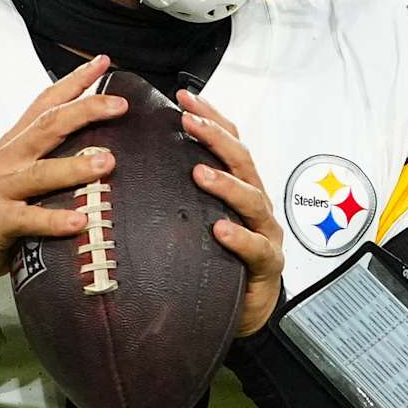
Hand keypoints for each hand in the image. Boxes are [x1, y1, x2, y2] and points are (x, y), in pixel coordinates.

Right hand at [0, 56, 127, 301]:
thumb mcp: (16, 180)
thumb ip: (46, 165)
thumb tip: (96, 156)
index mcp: (13, 146)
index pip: (44, 104)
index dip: (73, 81)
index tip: (102, 62)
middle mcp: (7, 160)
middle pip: (47, 126)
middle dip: (84, 111)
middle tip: (119, 105)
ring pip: (40, 171)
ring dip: (74, 166)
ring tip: (106, 162)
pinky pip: (27, 220)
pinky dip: (54, 220)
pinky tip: (79, 222)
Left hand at [179, 89, 283, 336]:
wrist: (246, 310)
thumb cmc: (220, 263)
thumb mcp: (198, 222)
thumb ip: (181, 196)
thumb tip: (140, 166)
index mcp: (241, 188)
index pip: (230, 143)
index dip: (211, 118)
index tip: (183, 97)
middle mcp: (257, 204)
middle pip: (243, 161)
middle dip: (216, 138)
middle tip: (189, 121)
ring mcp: (266, 232)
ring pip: (252, 200)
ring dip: (225, 184)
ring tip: (200, 173)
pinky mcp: (267, 265)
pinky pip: (256, 248)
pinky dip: (239, 237)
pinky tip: (220, 230)